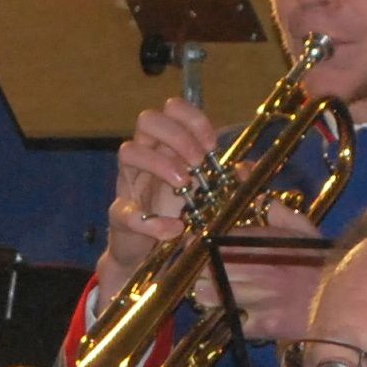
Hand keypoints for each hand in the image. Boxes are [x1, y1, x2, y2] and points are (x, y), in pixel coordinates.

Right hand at [99, 98, 218, 284]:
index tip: (212, 145)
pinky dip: (150, 222)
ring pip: (128, 151)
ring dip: (160, 164)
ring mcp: (129, 184)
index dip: (192, 119)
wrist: (151, 257)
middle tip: (198, 162)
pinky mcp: (120, 216)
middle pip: (148, 119)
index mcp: (167, 146)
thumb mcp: (210, 194)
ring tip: (183, 185)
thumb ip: (228, 179)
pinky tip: (174, 228)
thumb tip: (245, 169)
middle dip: (177, 136)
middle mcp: (145, 157)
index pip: (172, 110)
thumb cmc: (179, 215)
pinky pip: (123, 211)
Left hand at [191, 199, 324, 342]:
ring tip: (217, 296)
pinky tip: (237, 316)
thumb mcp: (309, 234)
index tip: (198, 248)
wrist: (352, 302)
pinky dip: (229, 319)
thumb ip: (284, 217)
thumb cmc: (328, 267)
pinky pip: (230, 320)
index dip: (202, 245)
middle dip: (202, 272)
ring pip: (211, 294)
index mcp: (267, 241)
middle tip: (206, 276)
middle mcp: (259, 266)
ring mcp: (260, 296)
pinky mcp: (265, 324)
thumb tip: (266, 202)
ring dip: (210, 296)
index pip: (217, 239)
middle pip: (206, 267)